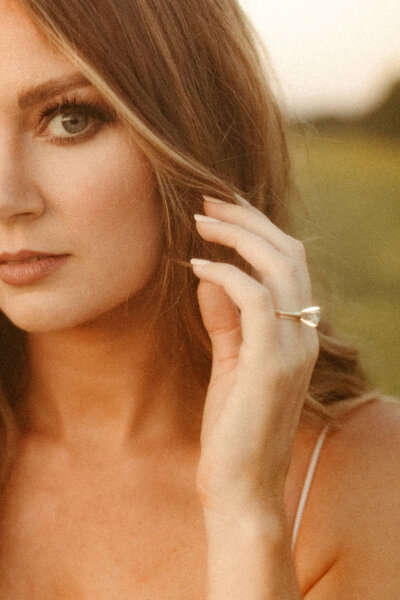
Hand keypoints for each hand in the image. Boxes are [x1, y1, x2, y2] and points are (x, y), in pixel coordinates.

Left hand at [191, 195, 319, 517]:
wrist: (242, 486)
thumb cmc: (234, 426)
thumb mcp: (230, 361)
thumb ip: (226, 318)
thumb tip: (210, 274)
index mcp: (298, 333)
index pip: (289, 263)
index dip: (257, 228)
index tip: (221, 208)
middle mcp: (305, 335)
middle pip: (289, 253)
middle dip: (247, 219)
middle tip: (207, 199)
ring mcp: (293, 349)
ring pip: (280, 267)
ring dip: (237, 235)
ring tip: (199, 219)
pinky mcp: (271, 365)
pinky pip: (256, 300)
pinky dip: (226, 274)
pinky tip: (196, 266)